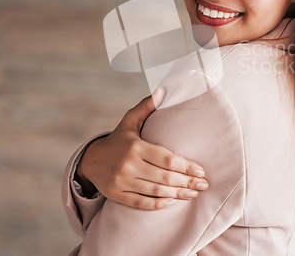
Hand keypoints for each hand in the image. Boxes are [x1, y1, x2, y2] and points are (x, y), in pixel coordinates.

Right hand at [75, 87, 208, 209]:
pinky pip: (140, 203)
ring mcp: (122, 181)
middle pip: (164, 177)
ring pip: (155, 191)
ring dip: (177, 194)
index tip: (201, 170)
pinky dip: (157, 205)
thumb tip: (163, 90)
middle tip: (204, 185)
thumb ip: (147, 106)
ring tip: (194, 194)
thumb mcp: (129, 120)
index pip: (166, 158)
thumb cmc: (118, 139)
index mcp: (135, 146)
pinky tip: (172, 203)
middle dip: (187, 182)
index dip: (185, 166)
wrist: (91, 160)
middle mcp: (128, 165)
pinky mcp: (116, 195)